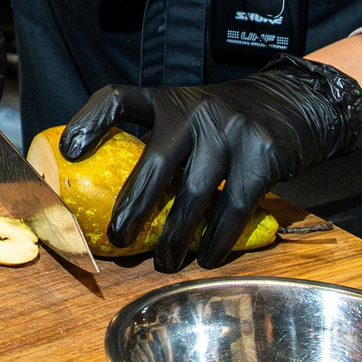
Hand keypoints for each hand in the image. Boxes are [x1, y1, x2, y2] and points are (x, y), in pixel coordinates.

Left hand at [62, 58, 361, 271]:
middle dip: (134, 207)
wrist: (292, 105)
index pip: (118, 98)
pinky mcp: (261, 156)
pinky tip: (206, 257)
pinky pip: (234, 208)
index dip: (90, 121)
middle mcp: (194, 111)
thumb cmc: (225, 122)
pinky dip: (217, 240)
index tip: (68, 150)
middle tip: (118, 239)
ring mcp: (230, 132)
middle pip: (157, 163)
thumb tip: (112, 196)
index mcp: (167, 100)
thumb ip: (160, 144)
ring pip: (196, 195)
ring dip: (176, 236)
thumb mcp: (188, 116)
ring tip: (165, 262)